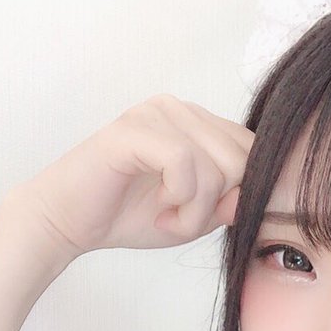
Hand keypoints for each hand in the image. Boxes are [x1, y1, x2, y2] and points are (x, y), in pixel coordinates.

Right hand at [10, 94, 254, 258]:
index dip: (240, 195)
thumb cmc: (129, 214)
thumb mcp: (196, 217)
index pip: (254, 152)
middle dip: (217, 205)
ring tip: (166, 214)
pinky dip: (180, 199)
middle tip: (181, 218)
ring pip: (217, 167)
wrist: (70, 221)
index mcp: (198, 123)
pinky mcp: (134, 129)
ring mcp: (156, 113)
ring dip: (196, 211)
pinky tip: (159, 206)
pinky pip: (184, 164)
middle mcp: (180, 109)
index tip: (203, 215)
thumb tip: (259, 197)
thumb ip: (230, 204)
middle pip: (243, 161)